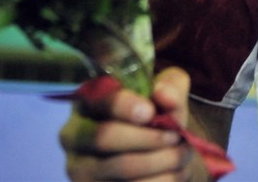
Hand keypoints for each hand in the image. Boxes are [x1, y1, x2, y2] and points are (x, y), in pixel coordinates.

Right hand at [60, 67, 200, 180]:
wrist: (158, 154)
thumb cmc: (156, 116)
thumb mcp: (166, 92)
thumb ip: (170, 86)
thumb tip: (165, 95)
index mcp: (87, 99)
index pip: (98, 99)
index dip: (124, 105)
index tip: (150, 112)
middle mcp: (74, 134)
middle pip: (105, 136)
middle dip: (148, 137)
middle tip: (175, 136)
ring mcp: (80, 168)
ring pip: (122, 167)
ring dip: (161, 161)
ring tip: (183, 155)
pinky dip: (160, 180)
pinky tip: (175, 173)